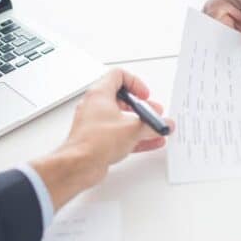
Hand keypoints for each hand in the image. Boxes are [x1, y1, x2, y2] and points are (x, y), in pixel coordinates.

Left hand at [31, 69, 173, 209]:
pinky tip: (147, 142)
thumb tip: (162, 124)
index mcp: (99, 94)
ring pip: (121, 118)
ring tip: (152, 129)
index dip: (135, 83)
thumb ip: (152, 125)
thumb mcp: (132, 129)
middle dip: (140, 107)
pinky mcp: (97, 140)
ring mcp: (95, 124)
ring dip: (139, 124)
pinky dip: (133, 136)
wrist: (79, 165)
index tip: (145, 95)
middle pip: (121, 99)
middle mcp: (95, 106)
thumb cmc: (95, 141)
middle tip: (151, 112)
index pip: (118, 76)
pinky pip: (119, 134)